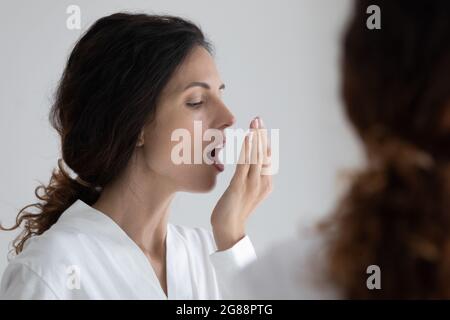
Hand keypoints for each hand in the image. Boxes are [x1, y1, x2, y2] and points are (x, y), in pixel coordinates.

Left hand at [211, 117, 271, 250]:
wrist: (228, 229)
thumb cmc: (234, 210)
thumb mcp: (245, 191)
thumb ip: (249, 177)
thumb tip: (248, 164)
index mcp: (266, 183)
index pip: (267, 158)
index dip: (264, 141)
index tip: (260, 127)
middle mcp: (262, 182)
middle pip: (264, 154)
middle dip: (261, 135)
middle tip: (258, 119)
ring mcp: (252, 184)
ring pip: (256, 156)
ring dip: (255, 138)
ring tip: (254, 123)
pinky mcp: (240, 186)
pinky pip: (245, 164)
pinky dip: (247, 148)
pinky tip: (247, 137)